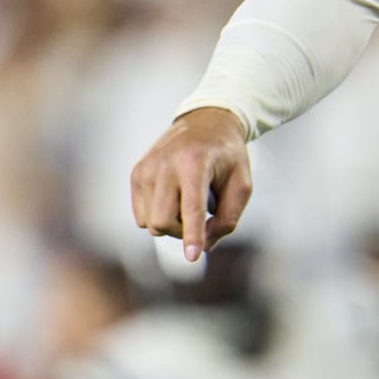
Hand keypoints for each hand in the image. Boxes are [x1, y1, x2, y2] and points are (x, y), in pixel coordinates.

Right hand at [129, 107, 252, 262]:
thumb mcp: (242, 184)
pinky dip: (158, 215)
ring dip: (170, 224)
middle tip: (201, 219)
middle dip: (181, 232)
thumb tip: (204, 246)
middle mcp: (166, 164)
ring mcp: (147, 168)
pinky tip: (173, 198)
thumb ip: (228, 218)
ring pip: (149, 222)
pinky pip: (141, 215)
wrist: (207, 122)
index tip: (192, 257)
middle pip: (162, 222)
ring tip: (188, 202)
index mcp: (196, 162)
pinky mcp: (137, 172)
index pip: (192, 207)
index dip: (193, 235)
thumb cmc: (228, 156)